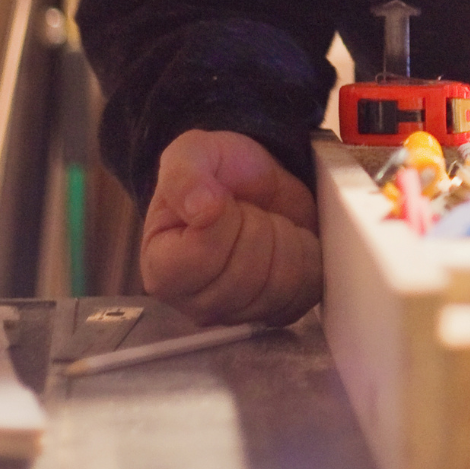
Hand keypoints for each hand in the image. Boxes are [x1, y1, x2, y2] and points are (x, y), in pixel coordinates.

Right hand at [141, 130, 322, 324]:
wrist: (259, 182)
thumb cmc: (219, 174)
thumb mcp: (192, 154)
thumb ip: (184, 176)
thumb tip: (201, 207)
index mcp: (162, 269)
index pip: (201, 258)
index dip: (225, 220)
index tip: (222, 200)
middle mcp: (194, 302)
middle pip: (246, 276)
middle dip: (260, 226)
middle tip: (248, 210)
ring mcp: (237, 313)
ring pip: (279, 287)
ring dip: (286, 240)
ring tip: (268, 223)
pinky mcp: (276, 313)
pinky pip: (305, 293)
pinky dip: (307, 258)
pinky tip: (290, 240)